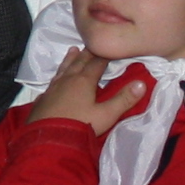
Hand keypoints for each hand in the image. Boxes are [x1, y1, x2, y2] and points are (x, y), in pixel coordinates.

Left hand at [27, 47, 151, 132]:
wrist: (48, 140)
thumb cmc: (80, 126)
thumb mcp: (106, 115)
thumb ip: (124, 99)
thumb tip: (142, 83)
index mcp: (84, 81)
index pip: (96, 63)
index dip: (105, 55)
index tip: (111, 48)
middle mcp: (67, 80)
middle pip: (78, 62)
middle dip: (87, 53)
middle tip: (91, 44)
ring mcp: (53, 89)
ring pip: (63, 69)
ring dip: (70, 59)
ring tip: (72, 50)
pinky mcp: (43, 99)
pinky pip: (52, 82)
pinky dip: (57, 76)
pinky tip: (55, 80)